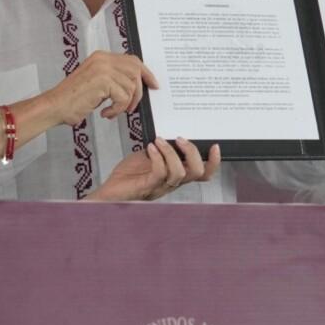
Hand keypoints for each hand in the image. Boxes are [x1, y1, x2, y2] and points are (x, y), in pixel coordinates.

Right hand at [47, 51, 158, 125]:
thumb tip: (136, 84)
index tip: (154, 84)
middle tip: (130, 106)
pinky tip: (105, 113)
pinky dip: (117, 109)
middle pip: (136, 72)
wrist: (55, 106)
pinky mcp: (103, 81)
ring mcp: (103, 68)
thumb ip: (114, 78)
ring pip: (131, 87)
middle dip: (137, 92)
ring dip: (124, 104)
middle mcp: (103, 59)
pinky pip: (123, 98)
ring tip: (112, 110)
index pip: (132, 61)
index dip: (146, 73)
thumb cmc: (73, 99)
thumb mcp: (97, 82)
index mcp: (102, 57)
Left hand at [90, 137, 221, 201]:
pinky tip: (150, 147)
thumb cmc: (129, 175)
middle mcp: (172, 183)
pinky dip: (157, 157)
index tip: (214, 146)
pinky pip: (159, 173)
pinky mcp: (147, 186)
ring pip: (179, 173)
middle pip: (197, 173)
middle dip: (192, 152)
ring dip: (170, 152)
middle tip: (180, 139)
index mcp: (176, 175)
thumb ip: (163, 149)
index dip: (213, 162)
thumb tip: (171, 132)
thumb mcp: (150, 156)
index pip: (203, 174)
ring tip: (159, 140)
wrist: (110, 192)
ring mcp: (161, 186)